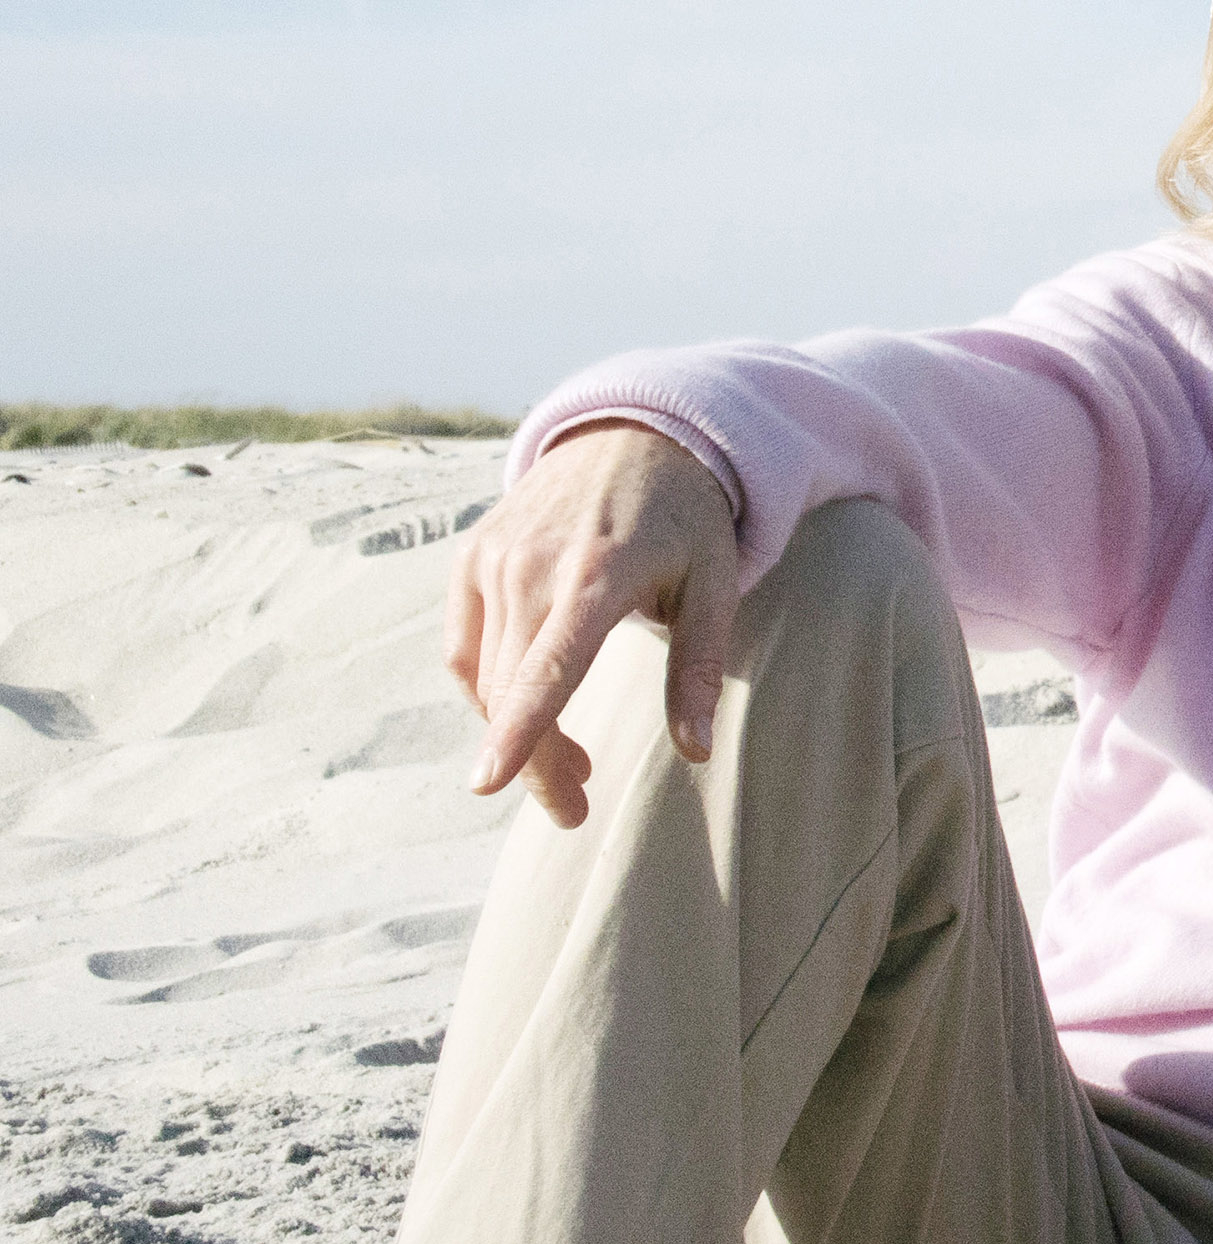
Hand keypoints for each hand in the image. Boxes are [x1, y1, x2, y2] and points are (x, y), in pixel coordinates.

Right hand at [445, 421, 738, 827]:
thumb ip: (700, 669)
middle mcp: (532, 565)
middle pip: (514, 691)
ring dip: (518, 736)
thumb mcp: (715, 585)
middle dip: (537, 763)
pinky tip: (529, 712)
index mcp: (598, 574)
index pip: (548, 665)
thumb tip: (697, 753)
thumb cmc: (686, 519)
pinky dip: (491, 693)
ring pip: (487, 678)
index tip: (487, 783)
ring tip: (572, 768)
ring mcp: (493, 558)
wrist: (632, 434)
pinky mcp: (470, 557)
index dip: (520, 729)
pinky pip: (465, 648)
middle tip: (575, 809)